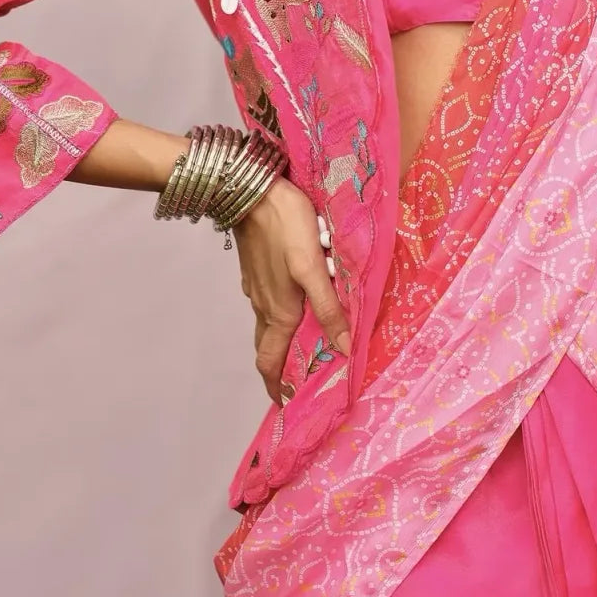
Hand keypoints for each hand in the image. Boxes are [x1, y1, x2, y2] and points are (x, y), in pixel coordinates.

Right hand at [233, 175, 350, 404]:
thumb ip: (328, 308)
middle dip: (279, 369)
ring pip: (268, 324)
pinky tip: (296, 303)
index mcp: (279, 312)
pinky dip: (280, 315)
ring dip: (282, 342)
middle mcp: (264, 306)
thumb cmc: (286, 227)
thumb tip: (344, 351)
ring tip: (305, 346)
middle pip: (268, 347)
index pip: (270, 363)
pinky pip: (268, 302)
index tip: (285, 407)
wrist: (251, 190)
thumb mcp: (312, 268)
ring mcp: (257, 287)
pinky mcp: (256, 269)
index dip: (275, 388)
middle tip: (298, 382)